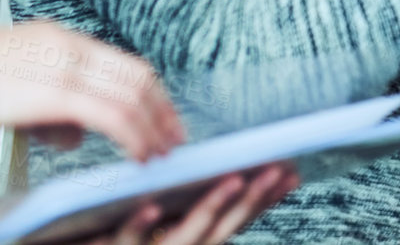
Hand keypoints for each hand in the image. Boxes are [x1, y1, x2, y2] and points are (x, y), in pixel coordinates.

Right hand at [0, 22, 184, 160]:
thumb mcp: (21, 87)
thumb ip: (54, 109)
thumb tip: (78, 136)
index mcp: (65, 40)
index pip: (125, 63)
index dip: (152, 92)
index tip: (164, 115)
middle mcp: (73, 48)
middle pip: (138, 77)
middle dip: (162, 110)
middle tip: (174, 137)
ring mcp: (68, 69)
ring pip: (131, 97)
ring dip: (152, 128)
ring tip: (159, 153)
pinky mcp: (59, 93)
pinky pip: (112, 115)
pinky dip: (133, 136)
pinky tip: (138, 154)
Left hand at [75, 164, 299, 244]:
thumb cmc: (107, 236)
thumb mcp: (151, 222)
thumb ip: (179, 201)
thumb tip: (216, 162)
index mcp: (187, 240)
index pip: (234, 219)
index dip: (265, 199)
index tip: (293, 172)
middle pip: (223, 228)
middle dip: (254, 200)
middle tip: (279, 170)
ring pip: (188, 237)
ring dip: (213, 207)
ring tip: (235, 178)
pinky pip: (129, 244)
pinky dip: (141, 227)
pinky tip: (149, 208)